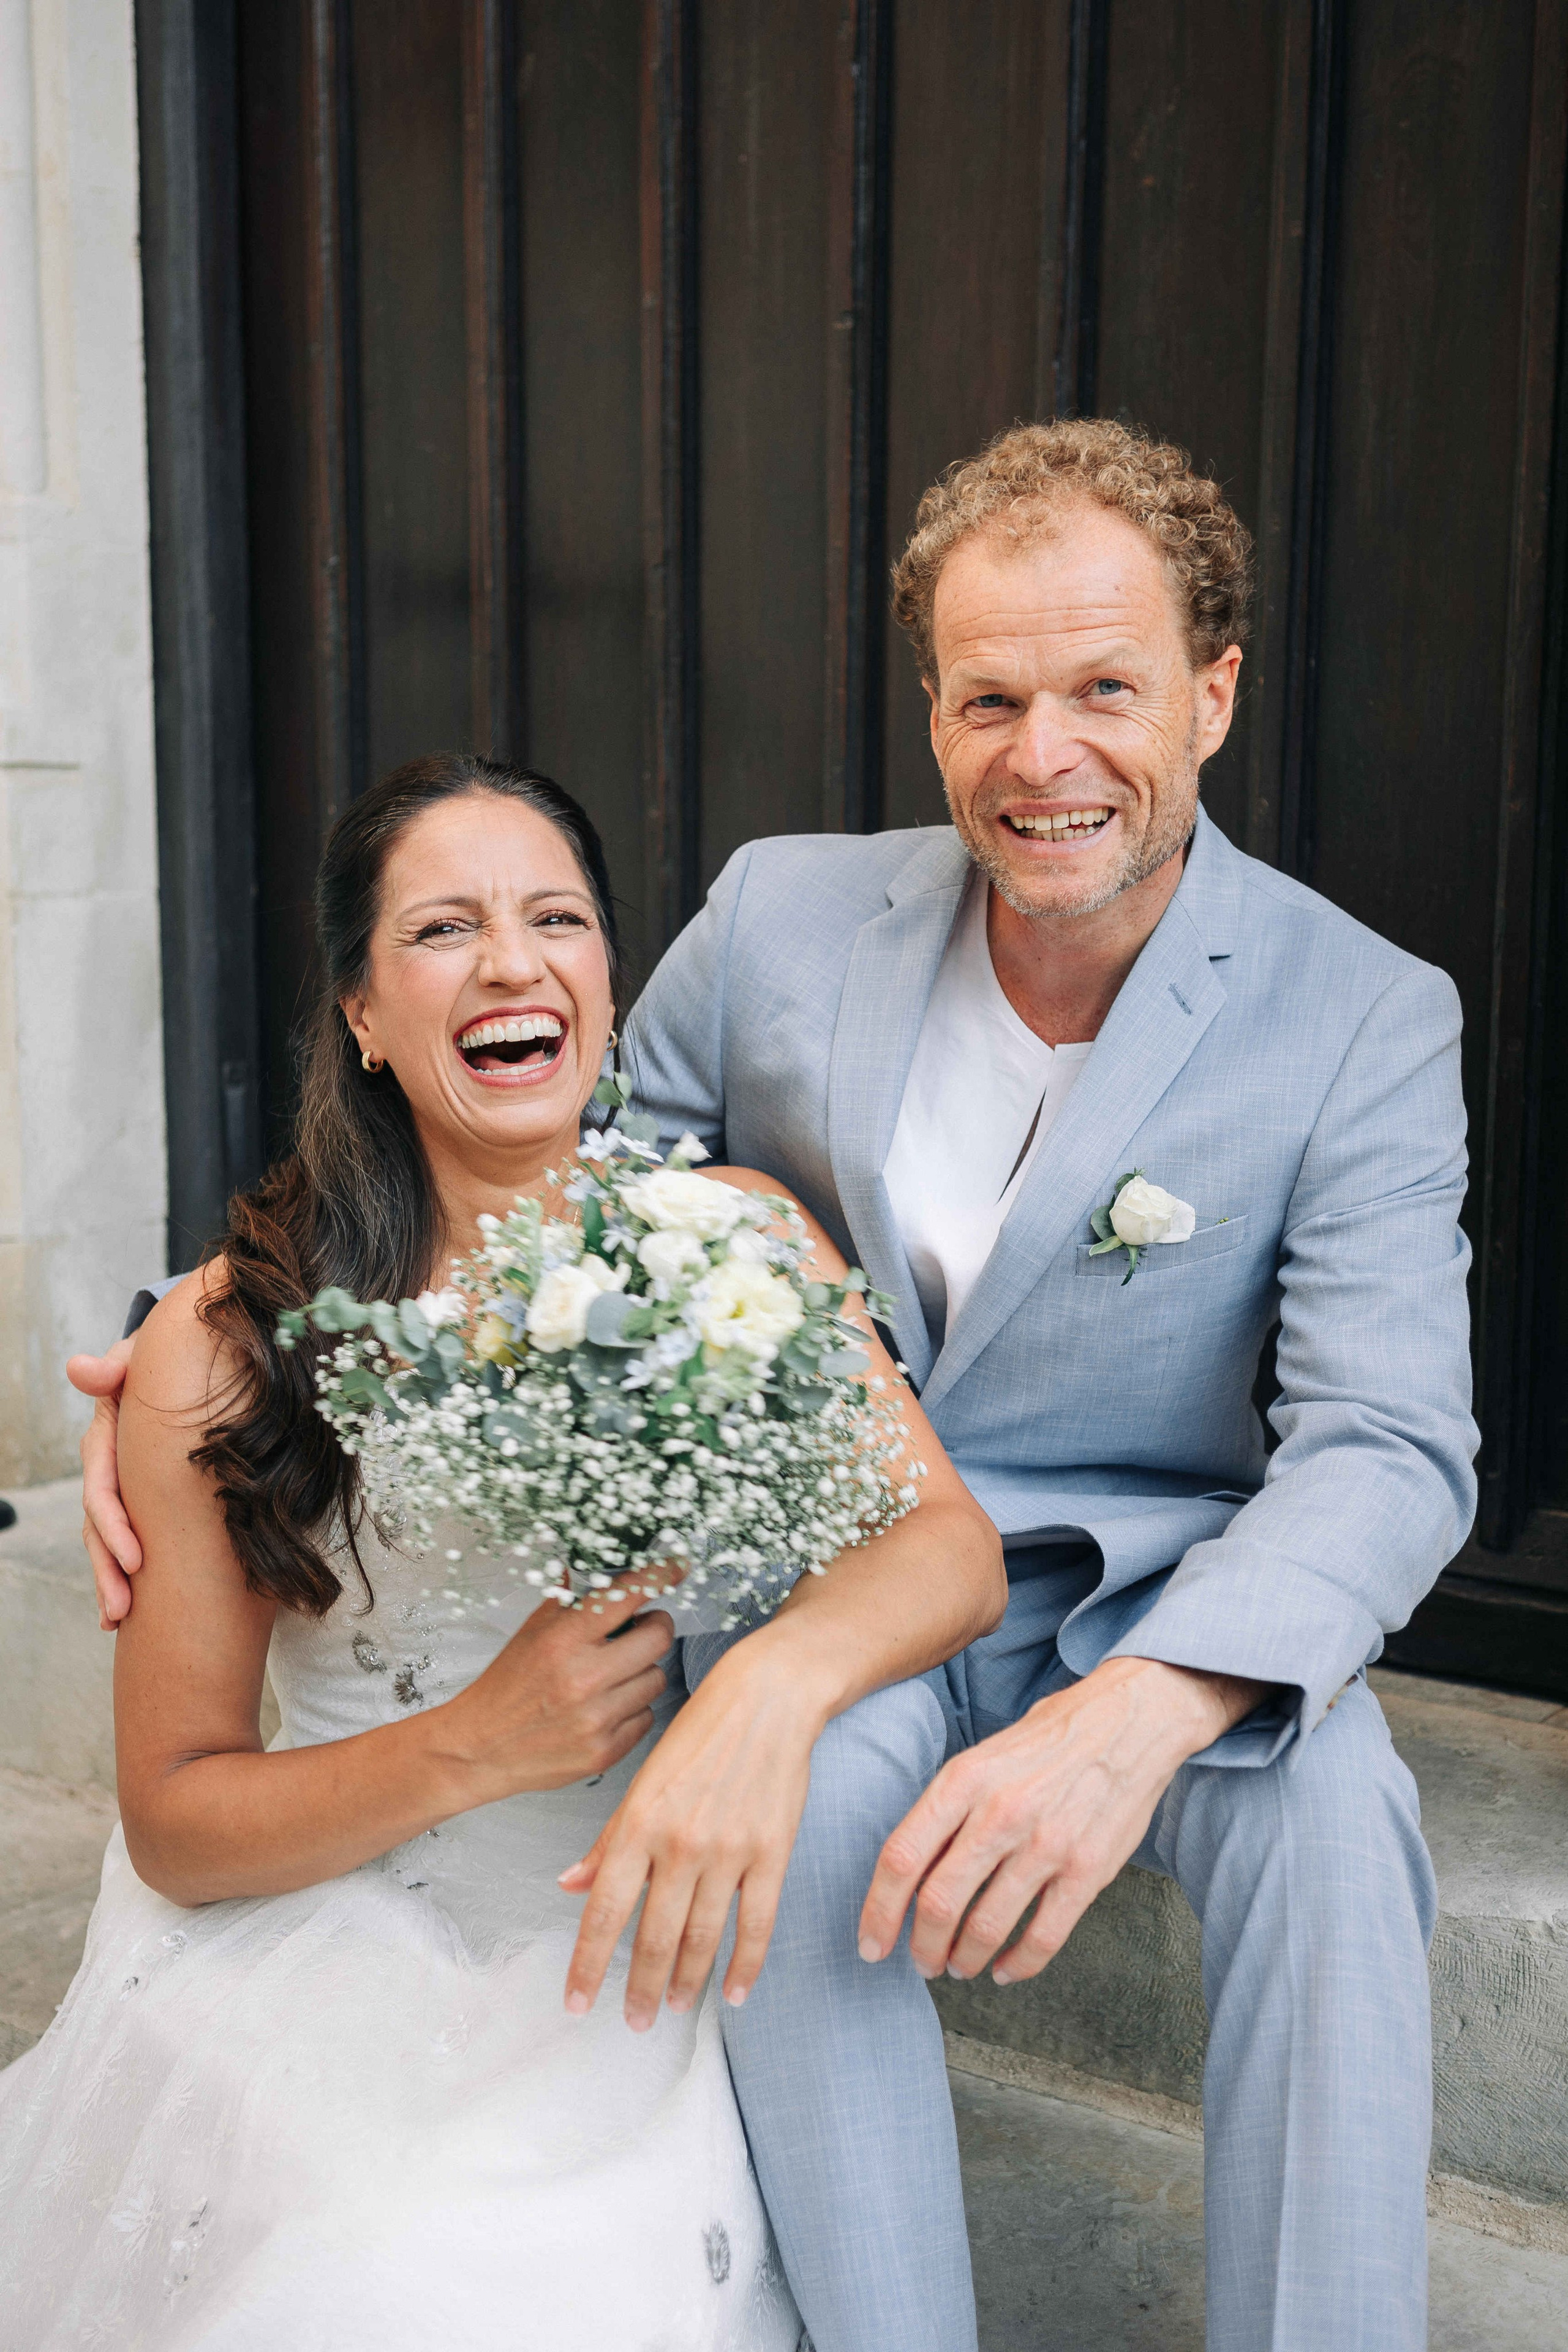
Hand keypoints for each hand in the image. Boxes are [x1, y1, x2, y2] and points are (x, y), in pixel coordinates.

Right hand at [68, 1337, 139, 1628]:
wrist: (190, 1361)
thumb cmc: (168, 1357)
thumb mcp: (141, 1355)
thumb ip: (116, 1364)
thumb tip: (80, 1369)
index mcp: (108, 1439)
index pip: (103, 1488)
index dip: (115, 1525)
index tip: (136, 1559)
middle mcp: (110, 1469)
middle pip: (99, 1526)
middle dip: (108, 1570)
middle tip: (122, 1609)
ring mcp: (124, 1488)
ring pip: (107, 1541)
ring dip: (111, 1581)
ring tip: (118, 1620)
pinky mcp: (143, 1501)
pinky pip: (129, 1540)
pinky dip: (127, 1574)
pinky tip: (129, 1614)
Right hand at [432, 1575, 675, 1801]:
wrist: (480, 1748)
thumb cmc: (505, 1687)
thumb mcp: (530, 1632)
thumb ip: (567, 1599)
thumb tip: (591, 1567)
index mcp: (564, 1640)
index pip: (628, 1595)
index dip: (659, 1575)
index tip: (676, 1567)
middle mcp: (584, 1678)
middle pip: (659, 1638)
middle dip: (655, 1627)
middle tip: (641, 1628)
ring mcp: (597, 1718)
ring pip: (656, 1678)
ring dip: (641, 1671)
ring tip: (612, 1674)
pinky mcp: (604, 1752)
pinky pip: (646, 1717)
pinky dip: (632, 1708)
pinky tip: (605, 1706)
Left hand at [558, 1636, 822, 2030]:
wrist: (766, 1698)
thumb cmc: (699, 1733)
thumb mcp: (641, 1781)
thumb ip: (608, 1840)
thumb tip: (571, 1886)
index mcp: (639, 1824)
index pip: (603, 1911)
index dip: (587, 1964)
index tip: (576, 2002)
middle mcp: (680, 1843)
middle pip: (654, 1937)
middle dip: (640, 1988)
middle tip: (633, 2021)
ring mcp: (729, 1851)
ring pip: (702, 1937)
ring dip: (686, 1981)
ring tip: (674, 2006)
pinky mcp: (771, 1852)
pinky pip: (757, 1923)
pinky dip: (746, 1964)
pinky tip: (736, 1992)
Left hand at [858, 1656, 1265, 1984]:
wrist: (1129, 1720)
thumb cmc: (1048, 1739)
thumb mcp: (982, 1757)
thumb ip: (947, 1812)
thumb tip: (909, 1874)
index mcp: (964, 1780)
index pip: (901, 1857)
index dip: (877, 1911)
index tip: (870, 1944)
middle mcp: (999, 1813)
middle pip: (938, 1902)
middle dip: (921, 1947)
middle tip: (920, 1962)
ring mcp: (1046, 1845)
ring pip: (986, 1928)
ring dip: (965, 1959)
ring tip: (959, 1966)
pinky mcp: (1087, 1871)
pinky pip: (1042, 1938)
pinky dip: (1018, 1966)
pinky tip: (1006, 1970)